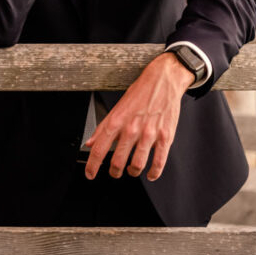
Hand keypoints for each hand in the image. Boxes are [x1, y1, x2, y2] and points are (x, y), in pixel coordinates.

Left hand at [83, 52, 194, 180]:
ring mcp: (149, 134)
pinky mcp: (165, 136)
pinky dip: (153, 173)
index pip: (99, 149)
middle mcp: (131, 128)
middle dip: (114, 171)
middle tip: (115, 172)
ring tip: (131, 170)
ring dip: (132, 172)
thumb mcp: (117, 107)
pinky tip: (150, 174)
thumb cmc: (140, 93)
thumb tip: (90, 143)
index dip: (92, 166)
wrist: (163, 80)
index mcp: (117, 121)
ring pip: (137, 165)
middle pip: (117, 161)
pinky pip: (159, 162)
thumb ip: (103, 127)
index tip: (90, 174)